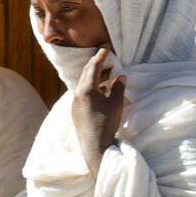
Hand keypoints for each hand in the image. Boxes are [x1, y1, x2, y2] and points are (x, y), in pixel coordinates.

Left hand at [72, 47, 125, 176]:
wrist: (96, 148)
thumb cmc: (107, 125)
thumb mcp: (116, 105)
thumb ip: (118, 88)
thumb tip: (121, 77)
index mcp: (87, 90)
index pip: (93, 67)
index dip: (100, 56)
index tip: (105, 48)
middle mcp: (77, 94)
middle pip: (86, 74)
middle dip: (95, 64)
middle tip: (105, 57)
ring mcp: (74, 104)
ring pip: (83, 84)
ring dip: (94, 77)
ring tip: (106, 74)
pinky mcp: (76, 112)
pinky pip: (83, 94)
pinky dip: (92, 88)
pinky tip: (101, 91)